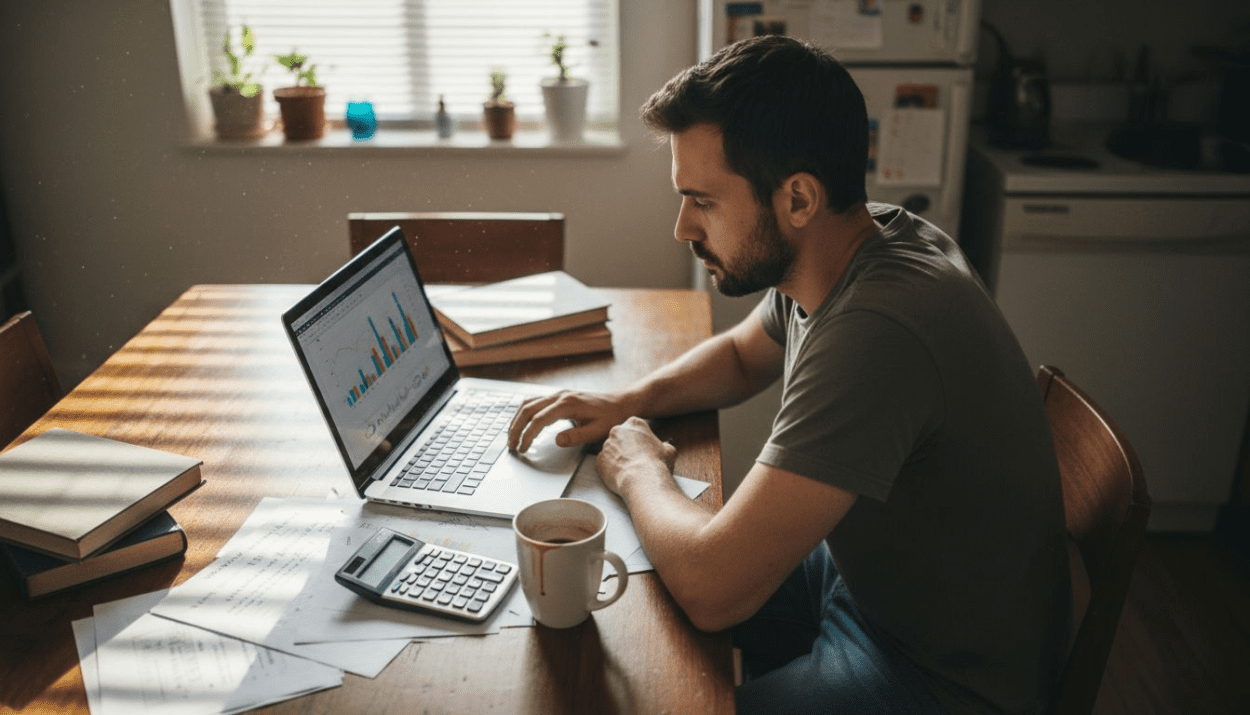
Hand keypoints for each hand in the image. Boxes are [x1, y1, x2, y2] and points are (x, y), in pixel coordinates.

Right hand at [508, 389, 637, 452]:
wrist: (622, 403)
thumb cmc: (612, 417)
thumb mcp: (598, 431)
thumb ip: (577, 436)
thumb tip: (556, 441)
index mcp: (568, 404)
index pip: (539, 419)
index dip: (528, 435)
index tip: (523, 449)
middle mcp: (560, 395)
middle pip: (528, 409)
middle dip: (516, 428)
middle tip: (511, 446)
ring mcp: (559, 394)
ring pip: (528, 403)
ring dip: (517, 419)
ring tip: (512, 436)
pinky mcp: (559, 396)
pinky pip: (535, 401)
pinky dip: (524, 413)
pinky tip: (522, 424)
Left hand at [597, 417, 676, 495]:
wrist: (642, 480)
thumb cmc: (657, 464)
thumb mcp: (669, 451)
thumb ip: (663, 445)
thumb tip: (664, 448)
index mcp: (634, 424)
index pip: (635, 428)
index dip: (640, 440)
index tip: (644, 449)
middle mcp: (617, 431)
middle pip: (621, 438)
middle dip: (626, 447)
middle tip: (636, 460)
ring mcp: (606, 445)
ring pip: (612, 451)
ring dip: (618, 458)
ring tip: (629, 470)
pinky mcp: (599, 460)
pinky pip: (604, 463)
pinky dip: (610, 468)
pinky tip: (621, 475)